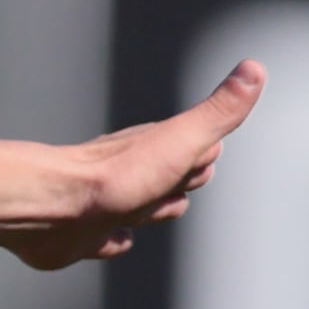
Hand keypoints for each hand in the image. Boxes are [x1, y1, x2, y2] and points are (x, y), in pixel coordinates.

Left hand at [0, 61, 262, 269]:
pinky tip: (116, 240)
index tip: (211, 148)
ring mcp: (105, 204)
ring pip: (140, 207)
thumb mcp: (181, 141)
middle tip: (187, 180)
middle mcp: (130, 173)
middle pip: (168, 179)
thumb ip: (217, 113)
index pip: (194, 148)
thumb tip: (254, 68)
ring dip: (152, 208)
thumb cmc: (118, 177)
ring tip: (153, 208)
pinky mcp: (84, 234)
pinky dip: (115, 239)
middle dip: (182, 181)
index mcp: (156, 149)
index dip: (204, 151)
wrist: (54, 208)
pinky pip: (106, 238)